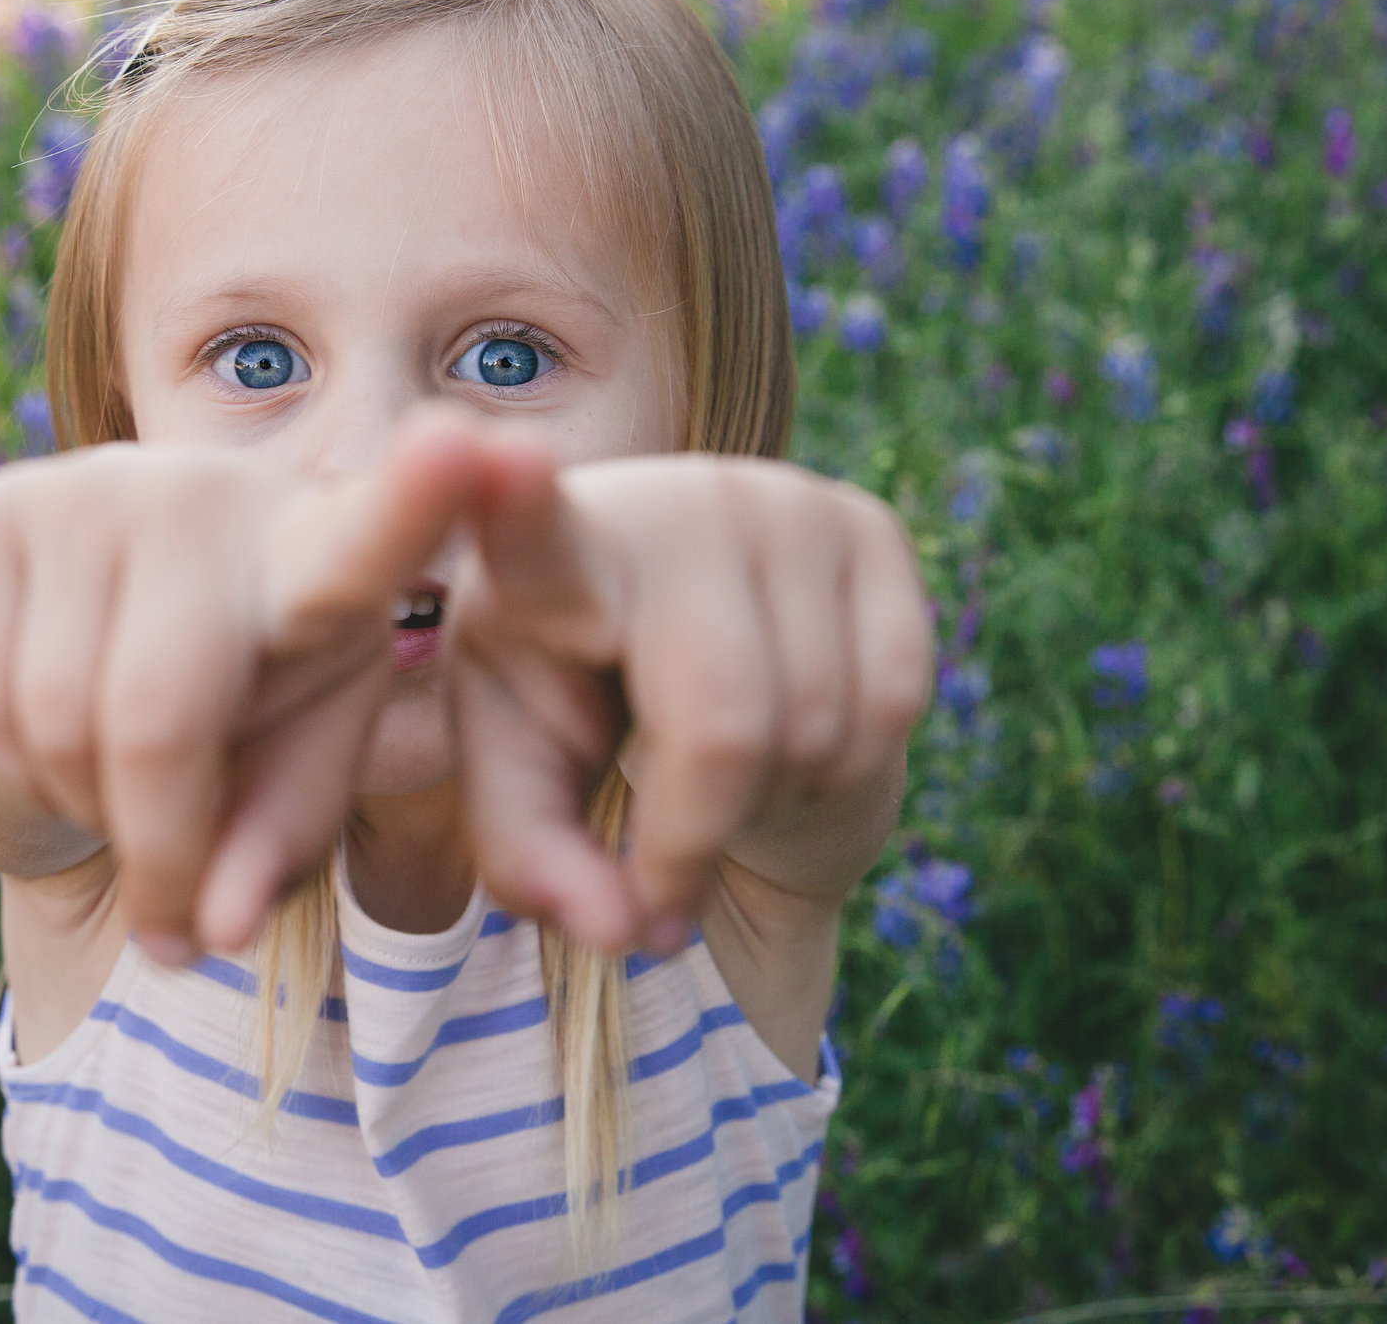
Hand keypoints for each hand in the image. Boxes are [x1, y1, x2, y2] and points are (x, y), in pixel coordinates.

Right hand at [0, 409, 489, 962]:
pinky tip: (51, 750)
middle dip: (157, 852)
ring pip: (61, 721)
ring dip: (85, 810)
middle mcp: (215, 493)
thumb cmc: (230, 730)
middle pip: (159, 713)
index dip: (417, 496)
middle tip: (172, 934)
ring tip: (118, 799)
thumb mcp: (284, 789)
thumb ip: (272, 852)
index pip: (374, 535)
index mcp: (326, 556)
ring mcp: (98, 486)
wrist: (82, 658)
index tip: (462, 448)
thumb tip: (216, 928)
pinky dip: (19, 770)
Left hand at [445, 443, 932, 954]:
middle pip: (722, 722)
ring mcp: (777, 499)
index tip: (494, 457)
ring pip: (815, 725)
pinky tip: (789, 741)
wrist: (699, 664)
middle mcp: (666, 502)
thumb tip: (624, 930)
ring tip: (716, 784)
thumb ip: (541, 869)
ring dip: (770, 806)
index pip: (522, 526)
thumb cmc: (582, 723)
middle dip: (696, 844)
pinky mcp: (868, 522)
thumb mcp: (526, 797)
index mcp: (538, 558)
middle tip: (663, 893)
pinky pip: (892, 697)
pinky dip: (843, 764)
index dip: (511, 496)